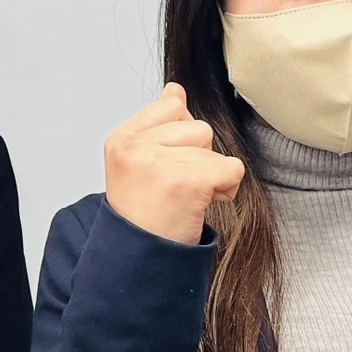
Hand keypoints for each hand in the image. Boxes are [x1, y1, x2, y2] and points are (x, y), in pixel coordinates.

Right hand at [104, 83, 244, 244]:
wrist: (138, 261)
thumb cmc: (144, 216)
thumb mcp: (140, 164)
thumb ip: (159, 125)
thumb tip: (175, 89)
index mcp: (121, 139)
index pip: (171, 106)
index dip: (180, 140)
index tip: (163, 172)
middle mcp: (135, 146)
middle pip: (196, 126)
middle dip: (197, 157)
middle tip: (174, 190)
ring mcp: (158, 162)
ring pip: (211, 146)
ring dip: (210, 174)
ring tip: (185, 198)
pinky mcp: (186, 180)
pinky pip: (230, 167)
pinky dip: (226, 188)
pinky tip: (201, 205)